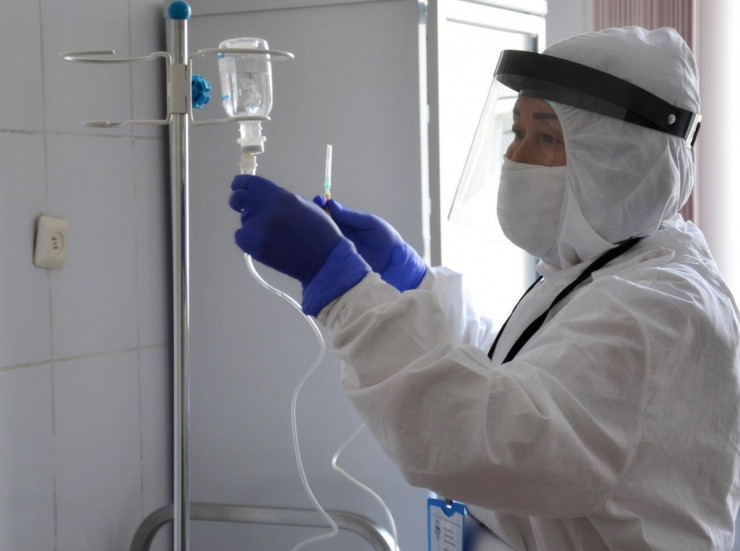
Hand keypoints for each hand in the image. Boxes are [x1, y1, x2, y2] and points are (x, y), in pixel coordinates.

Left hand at [230, 175, 369, 314]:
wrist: (324, 259)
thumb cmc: (318, 231)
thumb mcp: (300, 204)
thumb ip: (277, 198)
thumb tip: (259, 198)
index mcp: (278, 195)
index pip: (248, 183)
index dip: (240, 183)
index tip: (237, 186)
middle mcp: (265, 209)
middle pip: (239, 199)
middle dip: (239, 201)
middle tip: (243, 207)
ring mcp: (257, 229)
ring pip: (244, 220)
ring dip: (252, 223)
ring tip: (273, 234)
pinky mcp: (252, 246)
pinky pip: (241, 237)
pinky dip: (249, 239)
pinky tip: (268, 243)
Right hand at [313, 196, 426, 291]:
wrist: (394, 261)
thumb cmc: (386, 238)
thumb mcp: (370, 223)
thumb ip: (351, 216)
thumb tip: (332, 204)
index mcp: (346, 222)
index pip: (328, 211)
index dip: (321, 204)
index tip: (319, 200)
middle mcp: (339, 234)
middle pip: (321, 223)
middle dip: (314, 215)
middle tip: (312, 211)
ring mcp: (337, 248)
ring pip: (321, 239)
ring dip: (314, 231)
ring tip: (312, 225)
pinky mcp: (338, 261)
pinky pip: (325, 255)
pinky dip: (318, 250)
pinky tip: (315, 244)